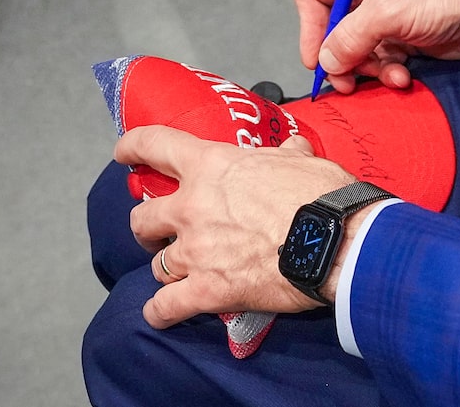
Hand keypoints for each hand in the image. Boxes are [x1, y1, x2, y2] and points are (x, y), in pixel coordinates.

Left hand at [114, 125, 358, 328]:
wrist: (337, 241)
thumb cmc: (322, 195)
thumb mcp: (303, 161)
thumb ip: (287, 153)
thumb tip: (293, 146)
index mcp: (212, 166)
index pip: (156, 145)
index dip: (132, 147)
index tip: (123, 154)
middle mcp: (192, 207)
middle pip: (143, 218)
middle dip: (147, 227)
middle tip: (158, 232)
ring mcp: (195, 251)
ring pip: (157, 266)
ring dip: (167, 269)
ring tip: (180, 274)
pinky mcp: (208, 291)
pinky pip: (166, 307)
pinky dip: (161, 311)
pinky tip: (162, 313)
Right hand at [294, 0, 459, 92]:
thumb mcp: (387, 11)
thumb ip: (348, 37)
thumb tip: (327, 61)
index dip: (309, 29)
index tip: (316, 60)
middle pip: (332, 28)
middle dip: (342, 58)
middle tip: (347, 82)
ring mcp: (385, 11)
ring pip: (356, 49)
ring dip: (369, 69)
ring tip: (390, 76)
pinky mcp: (402, 33)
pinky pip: (380, 59)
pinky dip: (388, 72)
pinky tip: (403, 76)